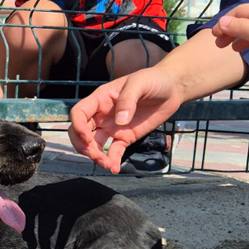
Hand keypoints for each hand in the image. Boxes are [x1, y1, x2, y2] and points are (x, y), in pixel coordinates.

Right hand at [68, 67, 183, 172]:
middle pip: (80, 131)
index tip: (87, 138)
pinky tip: (114, 168)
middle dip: (82, 145)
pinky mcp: (125, 137)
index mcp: (100, 99)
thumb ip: (128, 100)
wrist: (171, 89)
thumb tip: (120, 121)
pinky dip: (112, 161)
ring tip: (108, 164)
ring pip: (94, 144)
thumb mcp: (139, 83)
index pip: (79, 113)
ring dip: (96, 156)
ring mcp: (113, 127)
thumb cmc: (153, 80)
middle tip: (95, 154)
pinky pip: (113, 151)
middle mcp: (102, 114)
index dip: (78, 126)